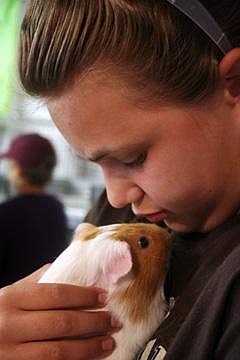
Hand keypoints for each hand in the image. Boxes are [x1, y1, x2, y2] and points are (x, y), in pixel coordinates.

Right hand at [0, 266, 117, 358]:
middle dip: (93, 321)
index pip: (56, 294)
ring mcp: (11, 353)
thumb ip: (35, 282)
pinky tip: (87, 359)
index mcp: (11, 299)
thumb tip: (64, 267)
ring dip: (88, 347)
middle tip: (113, 320)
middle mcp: (10, 325)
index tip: (103, 296)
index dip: (84, 295)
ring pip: (58, 351)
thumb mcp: (9, 294)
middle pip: (61, 322)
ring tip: (107, 342)